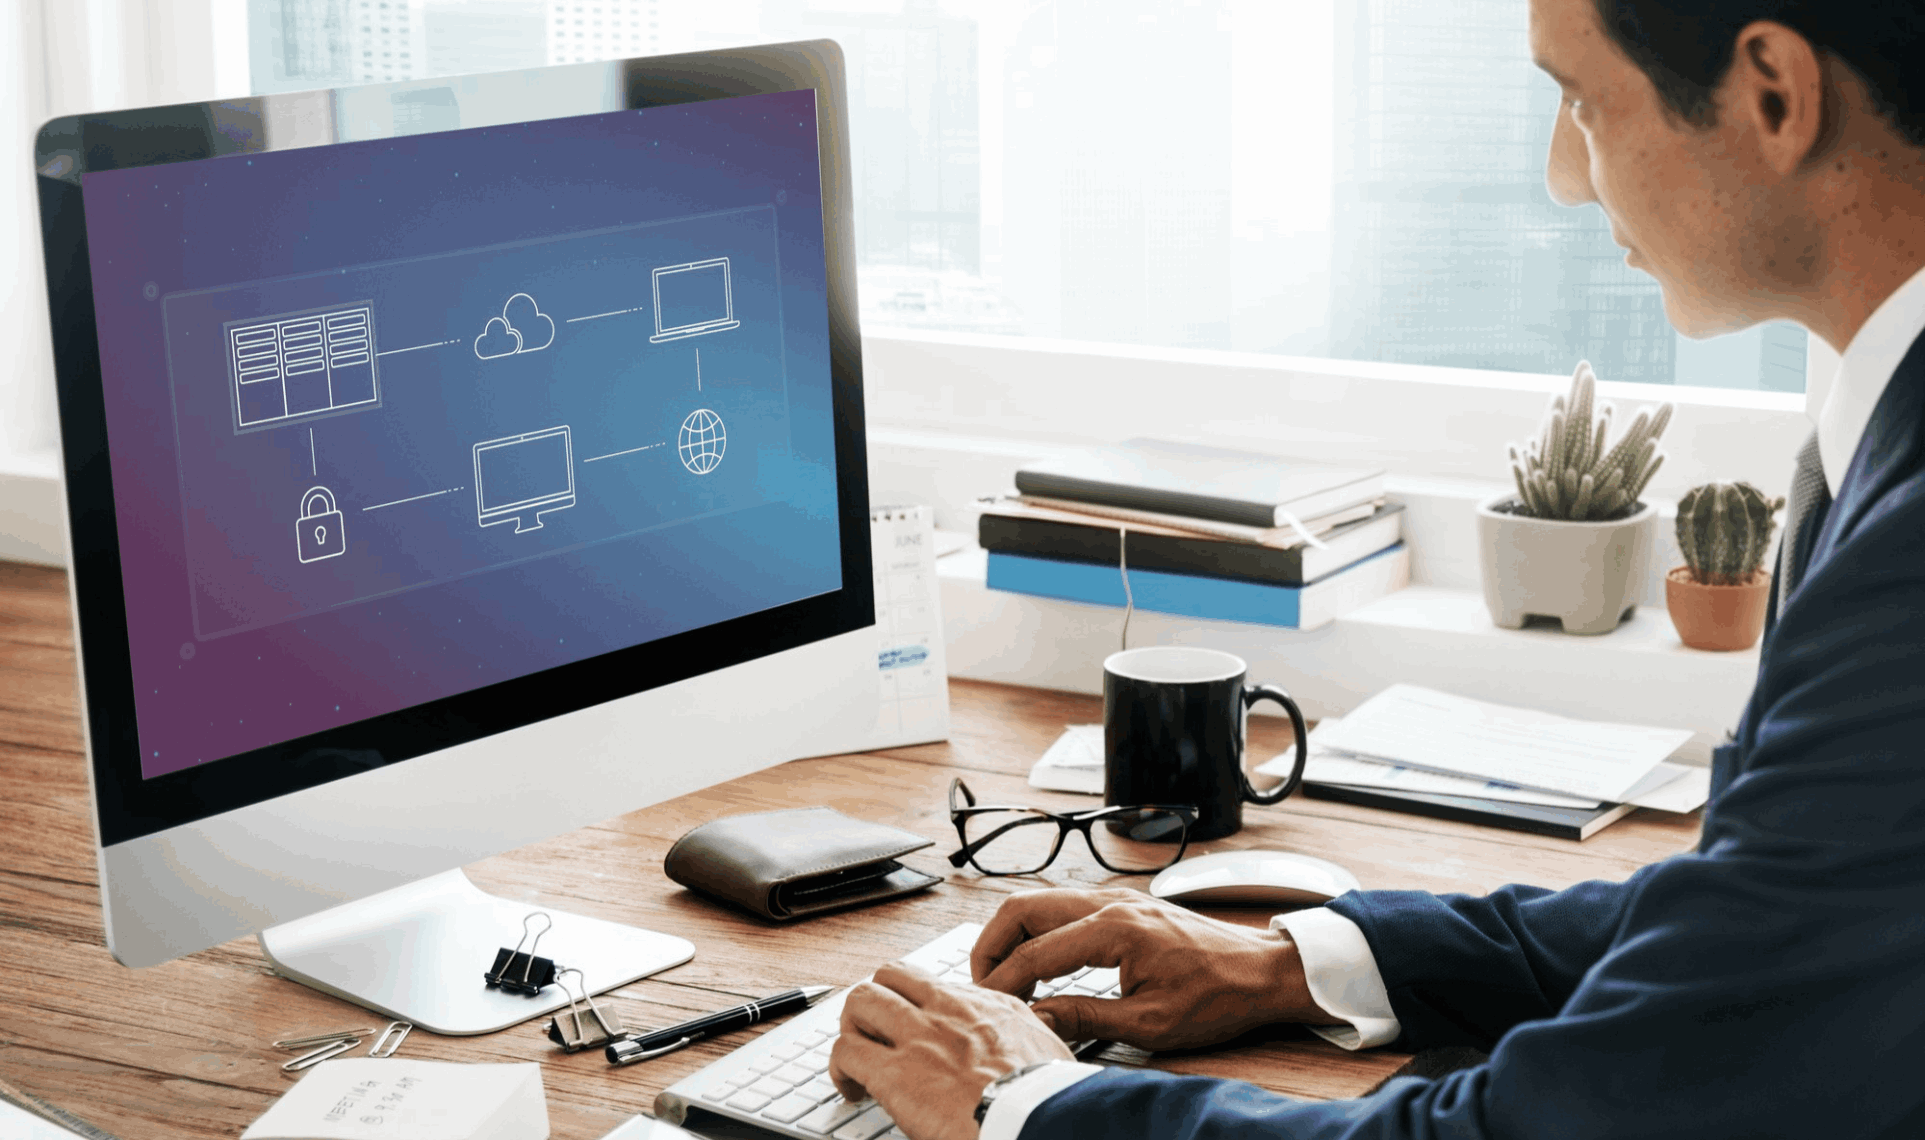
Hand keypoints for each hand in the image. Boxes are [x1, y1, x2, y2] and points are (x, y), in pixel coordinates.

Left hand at [828, 962, 1071, 1139]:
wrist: (1039, 1120)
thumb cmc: (1047, 1098)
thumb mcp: (1049, 1050)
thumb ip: (1029, 1038)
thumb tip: (1032, 1043)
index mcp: (987, 1006)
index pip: (934, 984)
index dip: (915, 1004)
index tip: (915, 1027)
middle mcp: (948, 1010)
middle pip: (890, 976)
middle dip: (875, 1003)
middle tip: (876, 1035)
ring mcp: (919, 1036)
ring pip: (861, 1000)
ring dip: (852, 1028)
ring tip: (857, 1058)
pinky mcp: (895, 1072)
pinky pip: (845, 1051)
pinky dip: (840, 1069)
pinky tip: (851, 1090)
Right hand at [973, 888, 1341, 1051]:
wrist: (1262, 972)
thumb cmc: (1217, 996)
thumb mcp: (1149, 1022)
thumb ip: (1085, 1018)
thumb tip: (1035, 1020)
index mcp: (1114, 929)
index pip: (1034, 952)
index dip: (1002, 983)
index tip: (987, 1008)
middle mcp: (1110, 902)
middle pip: (1023, 908)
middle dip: (991, 945)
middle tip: (983, 985)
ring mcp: (1116, 899)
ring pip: (1040, 901)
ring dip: (1013, 935)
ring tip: (1005, 978)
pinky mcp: (1124, 906)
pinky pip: (1063, 907)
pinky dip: (1038, 930)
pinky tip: (1039, 963)